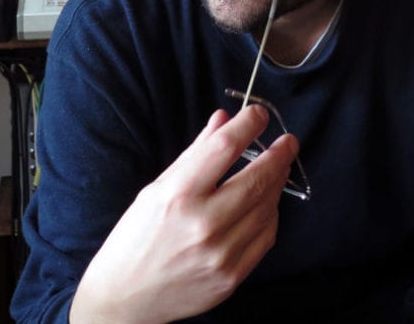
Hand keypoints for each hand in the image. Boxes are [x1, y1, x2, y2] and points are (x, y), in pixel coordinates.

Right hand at [70, 104, 297, 323]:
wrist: (125, 298)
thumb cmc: (136, 238)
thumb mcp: (156, 189)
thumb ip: (195, 154)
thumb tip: (223, 119)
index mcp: (177, 195)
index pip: (224, 148)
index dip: (248, 125)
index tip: (259, 114)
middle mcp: (202, 224)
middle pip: (256, 179)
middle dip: (279, 155)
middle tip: (288, 142)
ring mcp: (220, 254)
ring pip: (267, 207)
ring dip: (277, 184)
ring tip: (277, 170)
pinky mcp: (232, 276)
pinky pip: (266, 236)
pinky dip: (270, 214)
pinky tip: (266, 203)